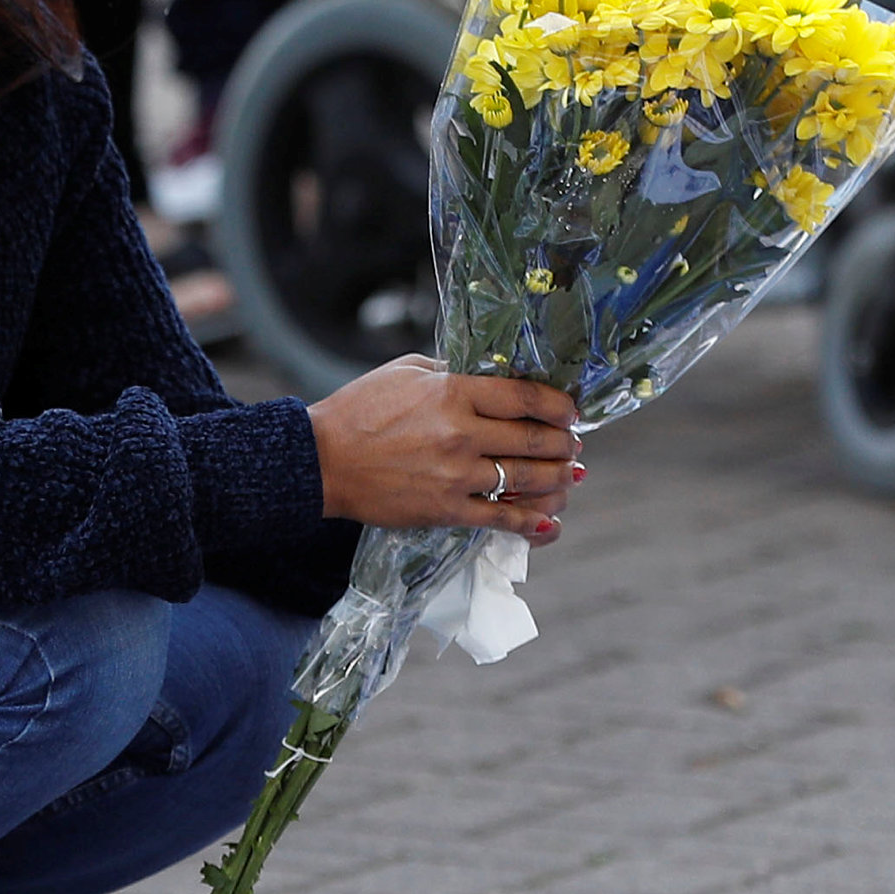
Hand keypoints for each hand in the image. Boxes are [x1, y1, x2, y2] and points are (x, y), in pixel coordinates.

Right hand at [308, 356, 583, 538]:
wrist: (320, 461)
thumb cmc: (358, 410)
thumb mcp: (405, 371)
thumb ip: (450, 371)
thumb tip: (487, 376)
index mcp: (453, 392)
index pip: (525, 396)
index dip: (558, 405)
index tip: (570, 411)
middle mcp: (462, 434)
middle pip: (535, 439)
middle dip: (564, 443)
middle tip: (574, 444)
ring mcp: (456, 476)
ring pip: (527, 479)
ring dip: (558, 479)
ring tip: (570, 477)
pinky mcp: (446, 511)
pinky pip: (501, 519)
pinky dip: (532, 522)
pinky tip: (550, 522)